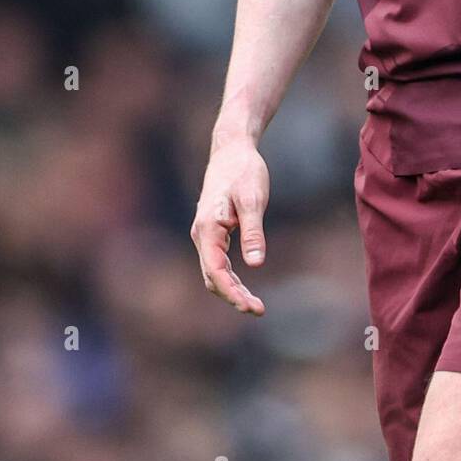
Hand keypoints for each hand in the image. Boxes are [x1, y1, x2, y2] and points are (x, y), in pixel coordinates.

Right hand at [192, 137, 268, 314]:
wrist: (232, 150)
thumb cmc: (243, 171)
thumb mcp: (253, 199)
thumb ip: (253, 232)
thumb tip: (255, 265)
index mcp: (208, 228)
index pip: (215, 271)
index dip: (231, 292)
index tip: (250, 306)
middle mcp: (201, 234)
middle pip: (212, 277)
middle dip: (233, 296)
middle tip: (259, 310)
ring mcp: (205, 234)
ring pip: (214, 272)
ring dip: (231, 290)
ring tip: (255, 304)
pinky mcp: (213, 232)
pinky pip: (217, 263)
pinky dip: (230, 278)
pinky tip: (244, 286)